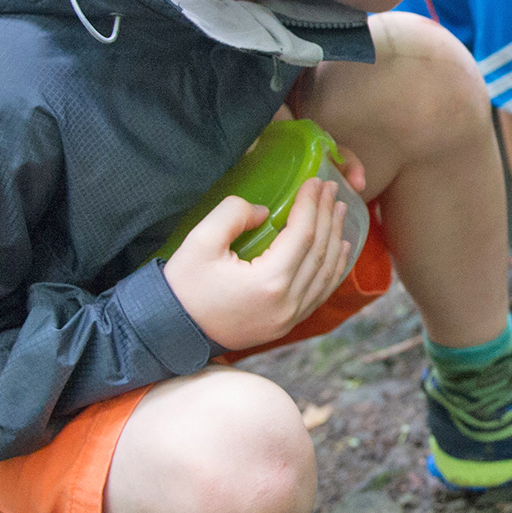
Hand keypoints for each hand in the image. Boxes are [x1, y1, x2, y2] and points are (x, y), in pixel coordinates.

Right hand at [162, 178, 356, 349]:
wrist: (171, 332)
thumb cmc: (183, 286)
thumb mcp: (200, 241)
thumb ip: (234, 214)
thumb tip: (266, 212)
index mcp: (269, 282)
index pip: (303, 234)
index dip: (311, 204)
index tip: (315, 180)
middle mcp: (287, 303)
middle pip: (319, 251)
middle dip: (328, 215)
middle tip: (332, 188)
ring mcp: (289, 318)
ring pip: (326, 273)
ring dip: (336, 238)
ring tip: (339, 210)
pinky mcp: (285, 325)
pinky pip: (320, 293)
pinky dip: (334, 268)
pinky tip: (340, 248)